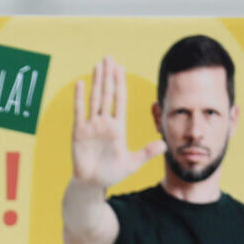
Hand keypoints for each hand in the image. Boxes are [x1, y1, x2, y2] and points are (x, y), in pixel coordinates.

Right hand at [71, 57, 165, 190]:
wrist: (91, 185)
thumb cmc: (111, 175)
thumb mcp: (132, 164)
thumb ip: (146, 153)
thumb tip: (164, 145)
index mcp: (117, 127)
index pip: (120, 100)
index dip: (120, 84)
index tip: (120, 68)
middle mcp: (104, 123)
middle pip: (107, 94)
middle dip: (108, 76)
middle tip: (109, 57)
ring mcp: (91, 126)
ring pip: (94, 99)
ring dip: (96, 81)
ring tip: (98, 65)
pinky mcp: (78, 133)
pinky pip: (79, 112)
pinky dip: (79, 97)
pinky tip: (80, 83)